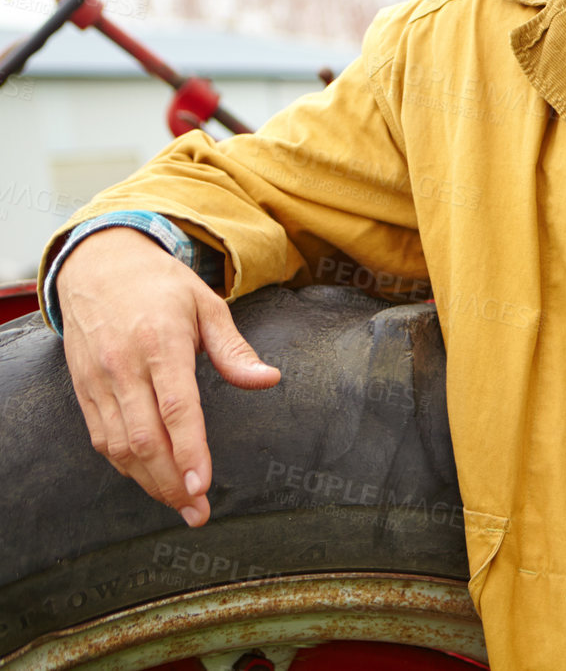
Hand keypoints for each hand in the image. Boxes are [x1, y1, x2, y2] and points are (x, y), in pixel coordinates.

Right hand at [56, 227, 279, 525]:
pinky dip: (126, 465)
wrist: (99, 266)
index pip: (176, 408)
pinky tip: (150, 479)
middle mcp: (123, 366)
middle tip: (198, 511)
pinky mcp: (83, 390)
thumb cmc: (162, 286)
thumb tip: (269, 380)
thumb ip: (234, 351)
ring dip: (149, 482)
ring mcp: (98, 380)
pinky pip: (103, 438)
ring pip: (120, 446)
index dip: (189, 451)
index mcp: (160, 343)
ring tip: (180, 504)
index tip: (203, 485)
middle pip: (145, 439)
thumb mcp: (208, 305)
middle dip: (172, 482)